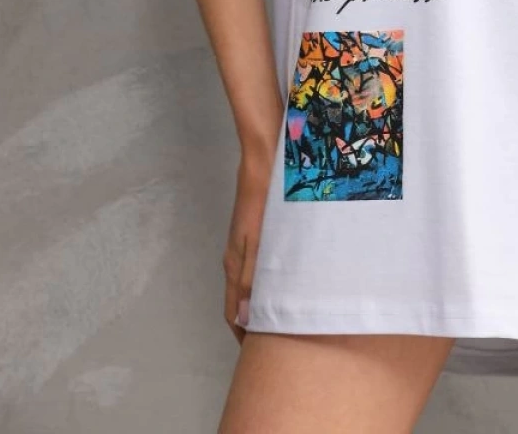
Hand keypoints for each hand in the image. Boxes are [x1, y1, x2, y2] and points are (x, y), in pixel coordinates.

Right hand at [223, 141, 276, 342]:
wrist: (262, 162)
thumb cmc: (263, 200)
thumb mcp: (259, 242)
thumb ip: (252, 278)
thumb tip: (245, 318)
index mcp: (233, 265)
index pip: (233, 312)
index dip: (243, 335)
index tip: (258, 356)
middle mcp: (235, 260)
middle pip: (240, 301)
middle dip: (252, 323)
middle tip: (274, 340)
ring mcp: (243, 246)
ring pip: (249, 285)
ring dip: (260, 303)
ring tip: (281, 316)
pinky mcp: (254, 234)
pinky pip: (257, 268)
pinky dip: (267, 283)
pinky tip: (283, 283)